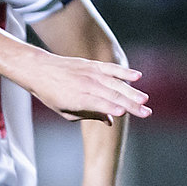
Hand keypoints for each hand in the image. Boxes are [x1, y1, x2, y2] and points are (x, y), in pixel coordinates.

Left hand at [26, 52, 150, 123]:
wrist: (39, 70)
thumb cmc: (52, 95)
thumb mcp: (65, 111)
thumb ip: (88, 115)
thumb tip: (110, 120)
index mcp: (76, 99)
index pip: (96, 104)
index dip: (109, 109)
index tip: (122, 114)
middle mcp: (85, 85)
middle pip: (111, 96)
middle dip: (129, 105)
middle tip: (146, 113)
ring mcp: (90, 73)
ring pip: (115, 83)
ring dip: (131, 92)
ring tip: (145, 100)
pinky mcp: (93, 65)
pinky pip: (111, 68)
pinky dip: (124, 71)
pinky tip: (138, 76)